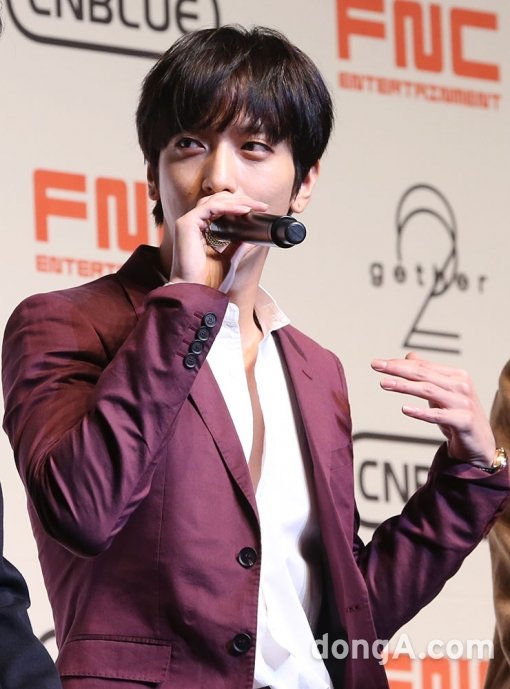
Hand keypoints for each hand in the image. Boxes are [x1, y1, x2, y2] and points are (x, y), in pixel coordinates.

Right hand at [170, 192, 267, 290]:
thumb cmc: (208, 281)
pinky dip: (229, 207)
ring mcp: (188, 222)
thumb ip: (238, 246)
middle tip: (261, 205)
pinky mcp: (186, 224)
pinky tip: (244, 211)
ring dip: (237, 201)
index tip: (258, 210)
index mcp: (200, 231)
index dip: (239, 206)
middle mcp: (192, 224)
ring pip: (215, 201)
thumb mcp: (230, 259)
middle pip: (218, 201)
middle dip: (241, 200)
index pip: (220, 210)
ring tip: (255, 206)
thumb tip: (253, 238)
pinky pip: (211, 207)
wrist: (197, 293)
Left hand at [371, 351, 495, 466]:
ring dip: (404, 386)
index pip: (423, 366)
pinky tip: (405, 409)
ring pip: (429, 390)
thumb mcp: (442, 393)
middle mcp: (461, 386)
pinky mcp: (464, 421)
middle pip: (424, 374)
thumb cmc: (457, 416)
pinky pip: (439, 415)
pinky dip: (421, 412)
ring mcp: (463, 403)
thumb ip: (427, 375)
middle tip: (376, 366)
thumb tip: (409, 356)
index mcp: (456, 376)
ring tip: (384, 384)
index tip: (378, 363)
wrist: (479, 445)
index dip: (399, 363)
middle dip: (397, 369)